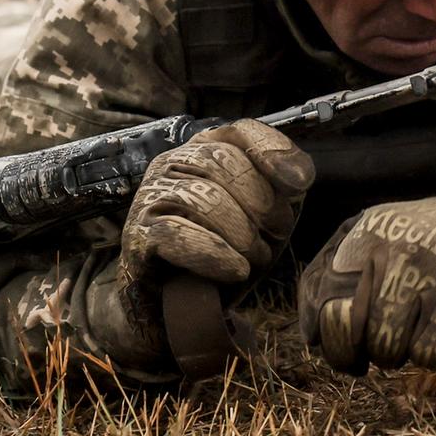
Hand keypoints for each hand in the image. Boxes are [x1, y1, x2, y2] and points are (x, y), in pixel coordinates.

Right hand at [118, 119, 315, 307]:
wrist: (178, 303)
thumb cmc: (223, 252)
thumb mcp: (263, 219)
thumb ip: (283, 190)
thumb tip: (296, 178)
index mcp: (203, 151)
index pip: (239, 131)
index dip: (271, 152)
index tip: (299, 186)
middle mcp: (172, 164)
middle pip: (221, 163)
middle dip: (259, 204)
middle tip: (273, 238)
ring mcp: (150, 197)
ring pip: (201, 198)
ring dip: (240, 234)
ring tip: (252, 259)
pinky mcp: (137, 236)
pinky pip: (175, 235)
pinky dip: (213, 254)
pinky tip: (235, 270)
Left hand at [298, 186, 435, 373]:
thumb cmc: (411, 242)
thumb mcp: (363, 239)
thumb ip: (323, 280)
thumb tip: (313, 337)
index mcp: (375, 239)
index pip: (337, 320)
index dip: (342, 346)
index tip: (354, 344)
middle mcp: (418, 254)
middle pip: (385, 346)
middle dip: (389, 348)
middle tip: (403, 325)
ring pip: (431, 358)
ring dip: (431, 349)